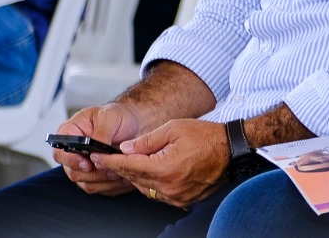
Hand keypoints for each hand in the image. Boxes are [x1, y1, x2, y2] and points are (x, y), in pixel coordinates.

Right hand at [55, 103, 143, 195]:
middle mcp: (73, 153)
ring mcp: (82, 167)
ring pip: (86, 183)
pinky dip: (111, 184)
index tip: (87, 163)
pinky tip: (124, 176)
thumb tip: (96, 151)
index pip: (59, 153)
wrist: (134, 123)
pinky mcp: (94, 176)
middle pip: (73, 172)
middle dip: (94, 173)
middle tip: (111, 168)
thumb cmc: (117, 116)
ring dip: (104, 180)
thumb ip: (101, 133)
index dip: (71, 161)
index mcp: (69, 134)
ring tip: (121, 171)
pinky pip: (99, 187)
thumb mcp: (109, 117)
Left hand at [108, 119, 230, 208]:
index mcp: (164, 168)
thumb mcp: (174, 129)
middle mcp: (168, 186)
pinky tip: (152, 172)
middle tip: (110, 158)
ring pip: (144, 188)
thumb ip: (147, 140)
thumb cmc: (206, 136)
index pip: (128, 165)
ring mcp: (176, 196)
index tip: (96, 156)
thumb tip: (126, 149)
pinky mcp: (183, 200)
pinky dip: (151, 184)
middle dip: (121, 168)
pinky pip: (158, 194)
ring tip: (132, 163)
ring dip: (136, 176)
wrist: (232, 149)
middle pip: (134, 178)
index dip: (110, 160)